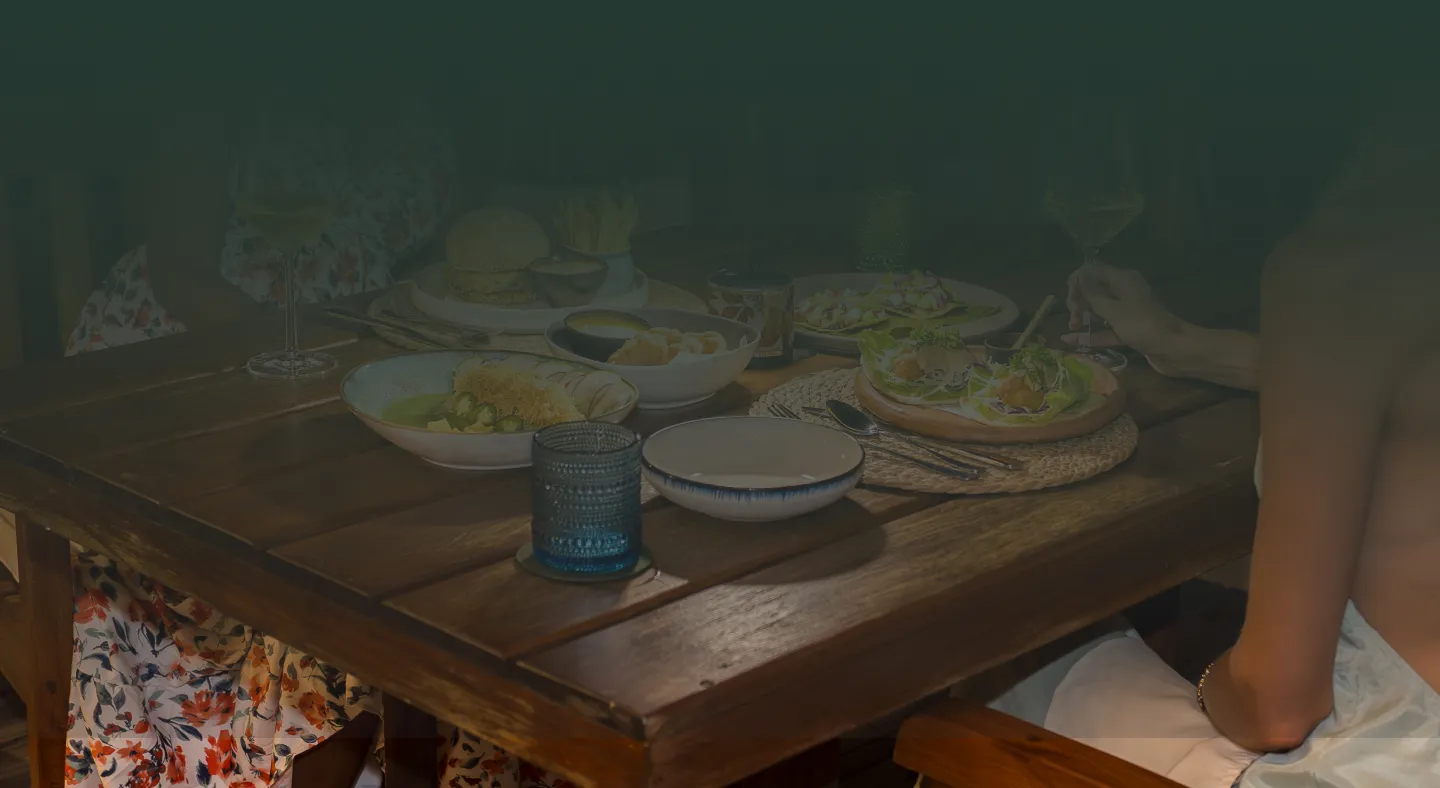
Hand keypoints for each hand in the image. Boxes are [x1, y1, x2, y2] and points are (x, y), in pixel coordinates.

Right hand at [1063, 262, 1186, 358]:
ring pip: (1098, 310)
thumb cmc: (1143, 326)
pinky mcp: (1128, 330)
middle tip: (1073, 317)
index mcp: (1123, 280)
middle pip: (1094, 290)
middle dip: (1079, 301)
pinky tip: (1072, 340)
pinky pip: (1105, 328)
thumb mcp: (1114, 310)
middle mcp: (1124, 292)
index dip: (1077, 281)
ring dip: (1083, 317)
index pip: (1093, 270)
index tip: (1070, 298)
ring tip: (1072, 329)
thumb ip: (1093, 294)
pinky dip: (1091, 333)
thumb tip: (1079, 276)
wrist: (1174, 349)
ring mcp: (1126, 312)